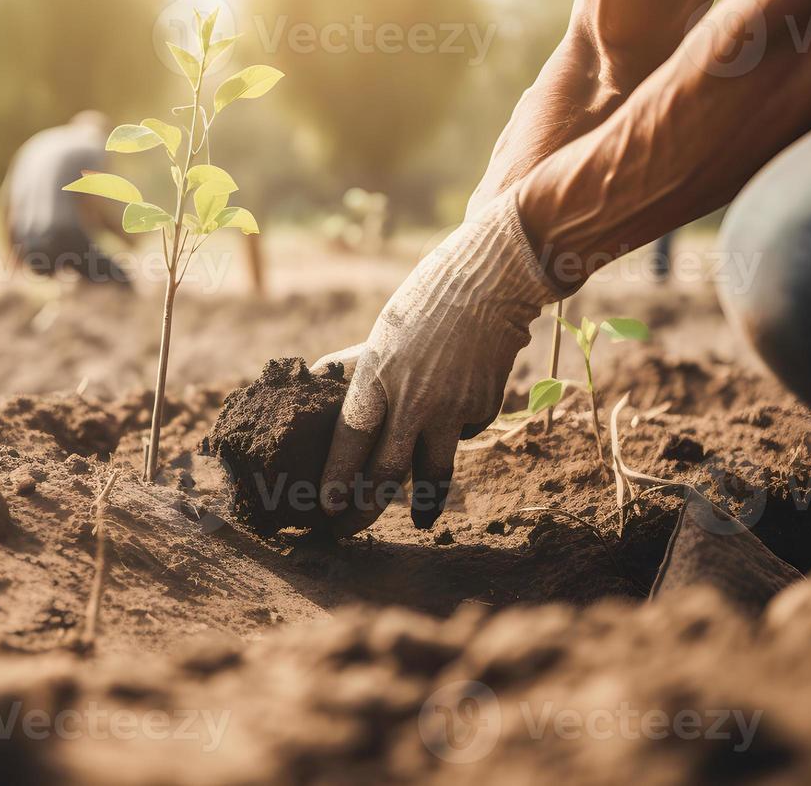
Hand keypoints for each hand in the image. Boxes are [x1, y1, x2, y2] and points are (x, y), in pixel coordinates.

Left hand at [312, 191, 562, 536]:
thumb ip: (353, 367)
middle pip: (386, 471)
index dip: (337, 478)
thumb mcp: (381, 332)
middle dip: (365, 509)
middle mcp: (413, 401)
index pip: (350, 441)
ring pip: (432, 472)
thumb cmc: (427, 300)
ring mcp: (452, 409)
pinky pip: (462, 435)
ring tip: (418, 520)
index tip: (325, 506)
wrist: (493, 280)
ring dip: (422, 502)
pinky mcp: (482, 409)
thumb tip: (317, 380)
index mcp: (378, 378)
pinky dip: (454, 435)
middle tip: (351, 530)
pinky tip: (455, 419)